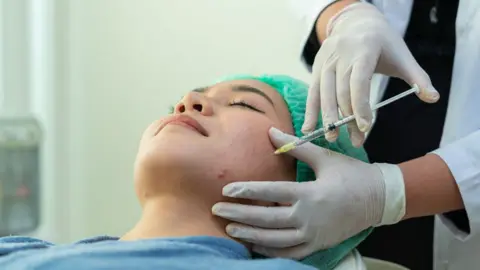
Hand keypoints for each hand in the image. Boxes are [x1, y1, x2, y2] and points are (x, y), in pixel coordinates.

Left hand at [212, 128, 405, 258]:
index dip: (246, 191)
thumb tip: (270, 132)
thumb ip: (295, 147)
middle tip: (217, 211)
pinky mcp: (318, 245)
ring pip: (274, 240)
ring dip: (250, 235)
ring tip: (230, 229)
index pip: (271, 193)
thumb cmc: (352, 175)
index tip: (225, 190)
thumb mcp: (325, 158)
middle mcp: (309, 217)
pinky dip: (270, 251)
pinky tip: (253, 245)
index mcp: (310, 194)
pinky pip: (289, 253)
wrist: (379, 199)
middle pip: (266, 219)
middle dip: (239, 216)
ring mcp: (313, 235)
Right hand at [304, 2, 438, 145]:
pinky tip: (309, 128)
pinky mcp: (317, 66)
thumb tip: (433, 98)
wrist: (357, 22)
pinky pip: (313, 91)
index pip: (359, 81)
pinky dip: (311, 110)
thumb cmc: (383, 43)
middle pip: (342, 92)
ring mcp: (326, 60)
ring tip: (333, 138)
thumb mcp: (402, 56)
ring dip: (328, 118)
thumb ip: (418, 77)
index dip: (361, 105)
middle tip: (356, 141)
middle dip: (348, 119)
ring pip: (324, 93)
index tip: (366, 127)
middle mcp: (340, 54)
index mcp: (363, 49)